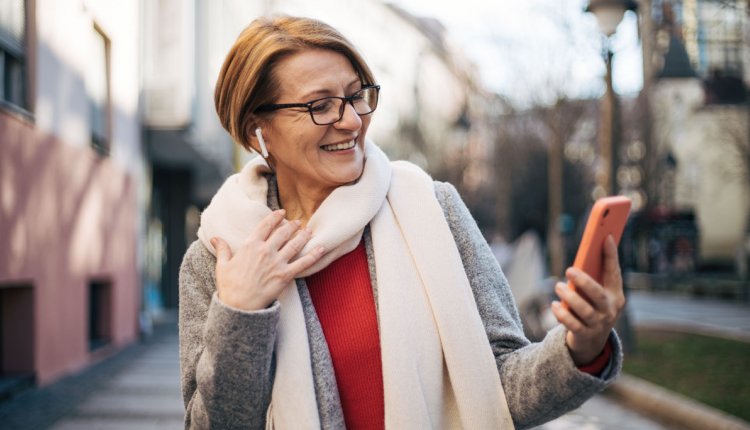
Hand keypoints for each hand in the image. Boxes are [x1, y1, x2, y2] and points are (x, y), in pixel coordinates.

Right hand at [211, 209, 324, 310]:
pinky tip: (322, 248)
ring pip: (295, 244)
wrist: (239, 306)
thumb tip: (215, 237)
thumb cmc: (229, 287)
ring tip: (309, 231)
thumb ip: (222, 249)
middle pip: (283, 233)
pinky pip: (304, 263)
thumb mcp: (222, 265)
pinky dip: (314, 255)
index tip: (281, 212)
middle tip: (298, 222)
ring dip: (304, 236)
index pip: (265, 225)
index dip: (275, 217)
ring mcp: (277, 262)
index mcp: (250, 245)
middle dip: (292, 225)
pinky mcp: (286, 275)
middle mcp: (265, 250)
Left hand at [551, 235, 625, 364]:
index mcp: (615, 295)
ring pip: (585, 310)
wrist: (592, 341)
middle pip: (598, 295)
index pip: (614, 273)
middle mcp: (610, 310)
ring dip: (570, 297)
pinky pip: (573, 325)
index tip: (605, 237)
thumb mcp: (597, 294)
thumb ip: (593, 278)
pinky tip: (554, 305)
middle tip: (569, 270)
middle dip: (584, 281)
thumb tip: (584, 254)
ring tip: (558, 286)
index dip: (611, 256)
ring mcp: (599, 324)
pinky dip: (563, 314)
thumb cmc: (592, 308)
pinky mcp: (585, 335)